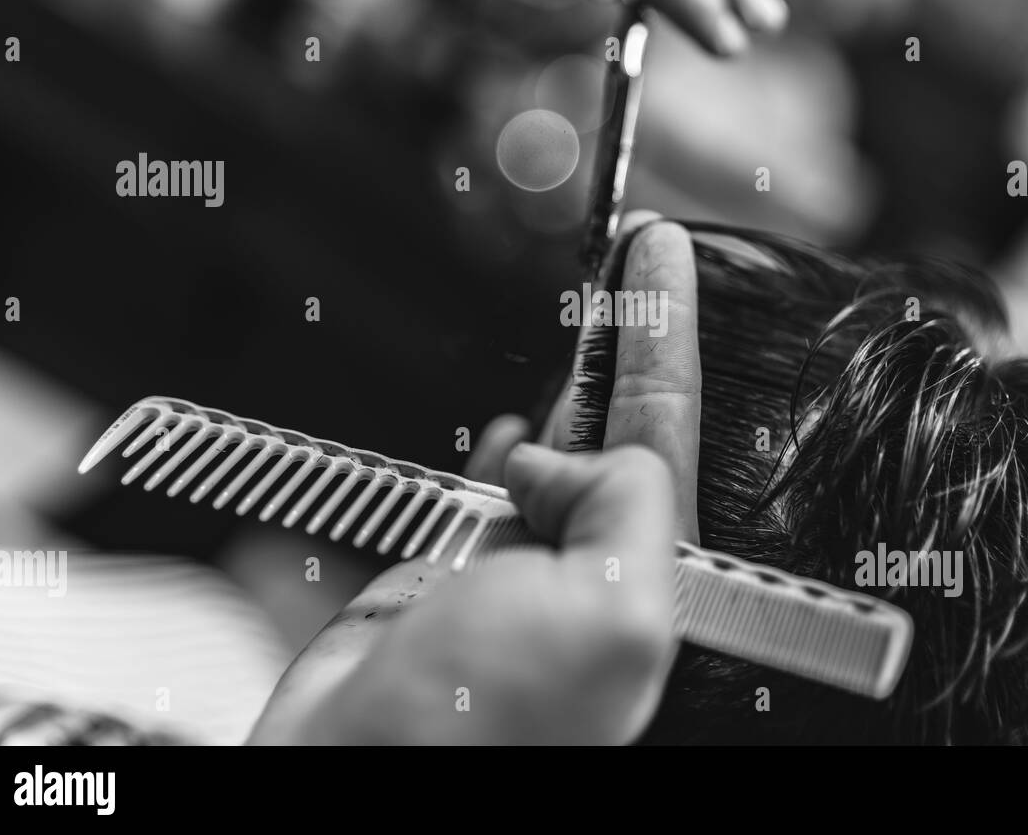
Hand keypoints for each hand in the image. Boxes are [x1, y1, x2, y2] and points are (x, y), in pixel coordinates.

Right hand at [249, 215, 701, 743]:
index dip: (665, 336)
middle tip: (638, 256)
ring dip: (568, 385)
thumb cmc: (490, 728)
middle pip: (619, 431)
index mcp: (650, 583)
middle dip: (632, 342)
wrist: (358, 772)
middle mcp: (590, 572)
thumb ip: (625, 505)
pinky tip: (512, 430)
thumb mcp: (613, 609)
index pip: (669, 435)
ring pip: (553, 453)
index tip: (663, 256)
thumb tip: (562, 459)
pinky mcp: (452, 575)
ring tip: (594, 307)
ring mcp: (520, 571)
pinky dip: (498, 451)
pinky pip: (486, 491)